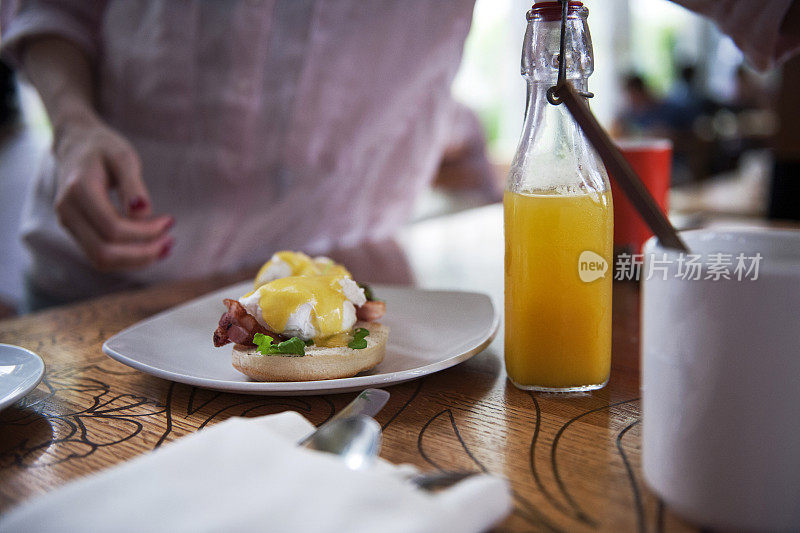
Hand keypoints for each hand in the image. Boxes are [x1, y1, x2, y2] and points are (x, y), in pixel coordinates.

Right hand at [53, 116, 173, 271]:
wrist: (77, 147)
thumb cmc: (104, 149)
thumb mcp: (123, 156)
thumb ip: (133, 184)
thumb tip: (142, 212)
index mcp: (78, 191)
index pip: (113, 228)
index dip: (145, 231)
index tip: (170, 220)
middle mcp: (67, 212)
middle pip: (104, 252)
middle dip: (142, 253)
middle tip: (170, 241)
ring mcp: (68, 224)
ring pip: (101, 261)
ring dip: (136, 260)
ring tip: (165, 247)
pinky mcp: (76, 232)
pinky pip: (101, 257)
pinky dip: (127, 259)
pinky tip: (151, 248)